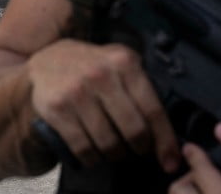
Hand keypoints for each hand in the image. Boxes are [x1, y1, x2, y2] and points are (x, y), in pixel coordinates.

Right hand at [26, 39, 180, 173]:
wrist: (49, 60)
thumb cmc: (94, 65)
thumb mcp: (120, 62)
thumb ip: (141, 86)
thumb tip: (166, 127)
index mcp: (125, 63)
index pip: (152, 109)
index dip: (165, 140)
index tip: (171, 160)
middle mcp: (102, 75)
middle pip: (133, 129)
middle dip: (140, 148)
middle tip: (139, 152)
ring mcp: (78, 92)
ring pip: (108, 142)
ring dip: (116, 155)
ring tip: (117, 152)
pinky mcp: (58, 109)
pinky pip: (83, 147)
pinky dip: (93, 159)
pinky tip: (96, 156)